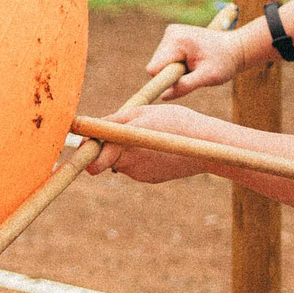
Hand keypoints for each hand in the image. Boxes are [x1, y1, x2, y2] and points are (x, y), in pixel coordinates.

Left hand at [83, 102, 210, 184]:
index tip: (85, 140)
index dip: (85, 148)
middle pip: (103, 159)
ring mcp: (139, 174)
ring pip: (121, 161)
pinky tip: (159, 147)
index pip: (91, 155)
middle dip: (105, 148)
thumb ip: (114, 120)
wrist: (208, 145)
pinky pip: (136, 166)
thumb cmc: (175, 122)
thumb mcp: (143, 112)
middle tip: (117, 135)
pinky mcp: (149, 179)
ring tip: (150, 135)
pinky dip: (141, 157)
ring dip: (127, 149)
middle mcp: (128, 164)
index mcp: (123, 145)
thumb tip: (93, 126)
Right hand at [144, 21, 257, 97]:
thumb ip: (184, 86)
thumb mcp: (207, 77)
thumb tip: (163, 96)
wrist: (237, 48)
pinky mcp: (173, 36)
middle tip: (195, 72)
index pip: (154, 68)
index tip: (179, 84)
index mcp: (177, 40)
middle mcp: (170, 33)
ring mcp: (171, 33)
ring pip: (160, 63)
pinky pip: (165, 59)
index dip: (165, 80)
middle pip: (156, 65)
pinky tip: (193, 61)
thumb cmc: (225, 62)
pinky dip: (177, 64)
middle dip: (172, 74)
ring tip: (196, 66)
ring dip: (175, 70)